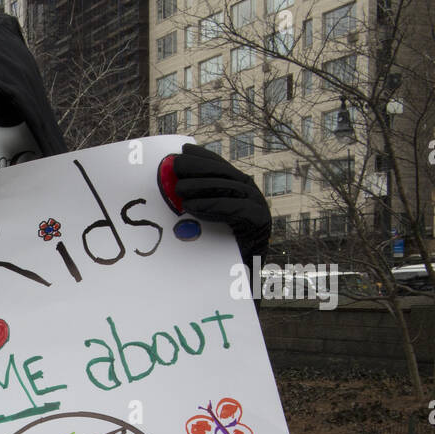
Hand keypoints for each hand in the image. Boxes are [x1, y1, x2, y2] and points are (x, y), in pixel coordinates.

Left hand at [170, 143, 270, 265]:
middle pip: (225, 174)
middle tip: (175, 167)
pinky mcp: (260, 223)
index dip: (203, 157)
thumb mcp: (200, 221)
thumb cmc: (214, 252)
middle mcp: (251, 195)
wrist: (234, 282)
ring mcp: (259, 207)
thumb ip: (194, 201)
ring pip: (231, 189)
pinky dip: (214, 205)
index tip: (181, 152)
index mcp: (239, 190)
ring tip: (178, 190)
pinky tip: (192, 206)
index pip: (221, 167)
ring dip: (202, 187)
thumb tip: (174, 182)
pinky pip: (238, 209)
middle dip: (199, 168)